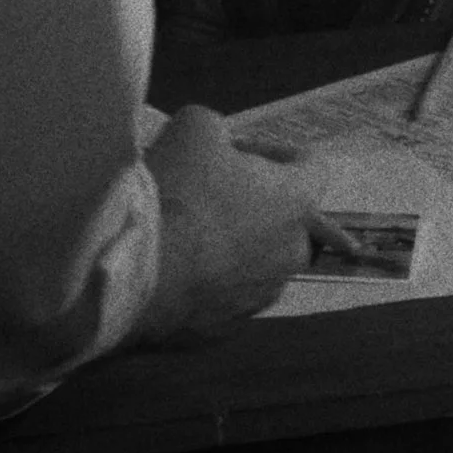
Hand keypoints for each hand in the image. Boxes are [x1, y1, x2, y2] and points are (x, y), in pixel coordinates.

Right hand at [130, 106, 328, 348]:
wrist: (137, 269)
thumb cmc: (178, 191)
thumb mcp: (194, 128)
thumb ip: (217, 128)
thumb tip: (216, 144)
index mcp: (297, 202)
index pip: (314, 167)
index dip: (276, 150)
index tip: (237, 151)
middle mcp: (292, 252)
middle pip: (288, 218)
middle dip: (256, 201)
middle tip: (210, 189)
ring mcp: (263, 294)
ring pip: (258, 258)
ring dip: (233, 240)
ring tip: (188, 228)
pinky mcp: (231, 324)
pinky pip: (227, 290)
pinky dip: (209, 275)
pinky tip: (174, 262)